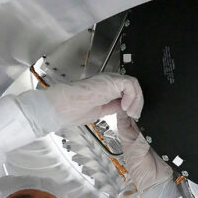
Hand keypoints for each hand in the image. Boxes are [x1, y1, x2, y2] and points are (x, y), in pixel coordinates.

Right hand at [18, 73, 143, 134]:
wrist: (60, 108)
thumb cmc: (71, 110)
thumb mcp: (99, 112)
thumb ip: (111, 107)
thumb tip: (122, 109)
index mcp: (105, 88)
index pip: (127, 92)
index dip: (134, 104)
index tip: (133, 116)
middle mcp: (108, 82)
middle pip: (132, 87)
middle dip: (138, 103)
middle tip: (135, 116)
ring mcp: (109, 80)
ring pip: (133, 84)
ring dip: (136, 101)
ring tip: (132, 113)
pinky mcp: (109, 81)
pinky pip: (130, 85)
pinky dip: (132, 97)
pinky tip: (125, 107)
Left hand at [116, 111, 172, 191]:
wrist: (157, 182)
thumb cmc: (141, 172)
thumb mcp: (136, 154)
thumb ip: (141, 139)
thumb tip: (146, 127)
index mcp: (127, 136)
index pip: (124, 117)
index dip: (125, 108)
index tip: (129, 101)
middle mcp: (138, 133)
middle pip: (137, 115)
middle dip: (139, 109)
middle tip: (142, 103)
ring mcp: (150, 135)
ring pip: (149, 120)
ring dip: (151, 116)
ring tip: (152, 112)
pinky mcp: (161, 138)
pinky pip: (161, 128)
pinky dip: (162, 124)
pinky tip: (162, 121)